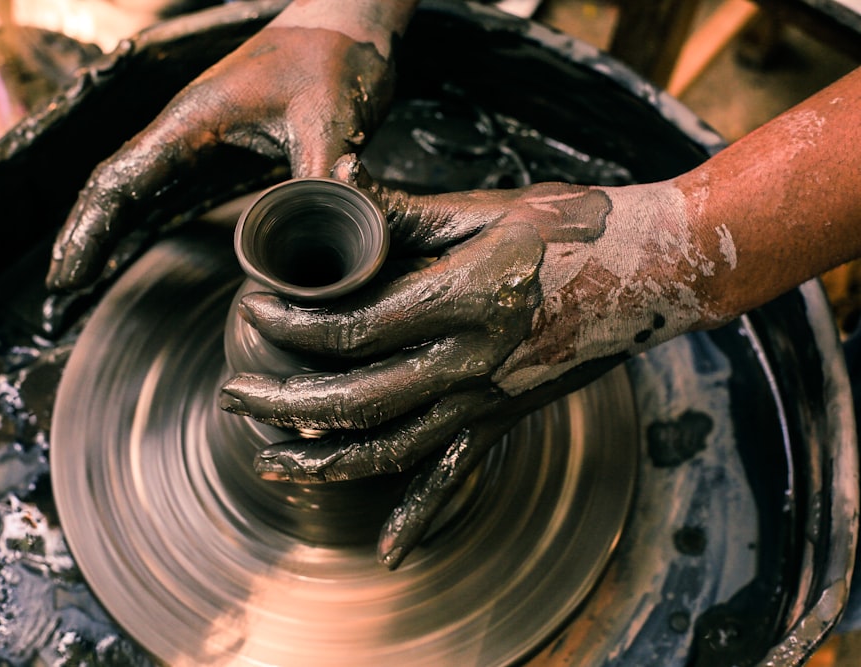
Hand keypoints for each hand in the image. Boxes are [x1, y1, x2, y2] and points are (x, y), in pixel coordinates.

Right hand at [46, 21, 395, 289]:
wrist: (349, 24)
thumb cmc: (335, 58)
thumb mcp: (330, 124)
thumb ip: (319, 185)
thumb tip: (322, 245)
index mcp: (194, 119)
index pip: (122, 181)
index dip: (91, 231)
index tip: (68, 275)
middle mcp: (185, 127)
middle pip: (115, 185)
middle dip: (85, 234)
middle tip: (60, 287)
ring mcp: (199, 135)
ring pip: (135, 185)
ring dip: (106, 228)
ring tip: (79, 275)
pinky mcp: (219, 144)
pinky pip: (166, 184)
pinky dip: (140, 216)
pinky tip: (130, 241)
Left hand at [220, 156, 723, 567]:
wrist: (657, 269)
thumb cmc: (573, 228)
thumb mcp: (483, 210)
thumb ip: (403, 211)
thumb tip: (338, 185)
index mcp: (461, 300)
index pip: (350, 330)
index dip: (291, 327)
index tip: (253, 312)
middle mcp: (471, 362)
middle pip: (354, 401)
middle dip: (282, 402)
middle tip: (234, 394)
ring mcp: (490, 400)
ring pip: (391, 450)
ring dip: (323, 462)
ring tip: (269, 460)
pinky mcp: (505, 418)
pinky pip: (455, 475)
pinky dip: (419, 515)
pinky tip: (386, 550)